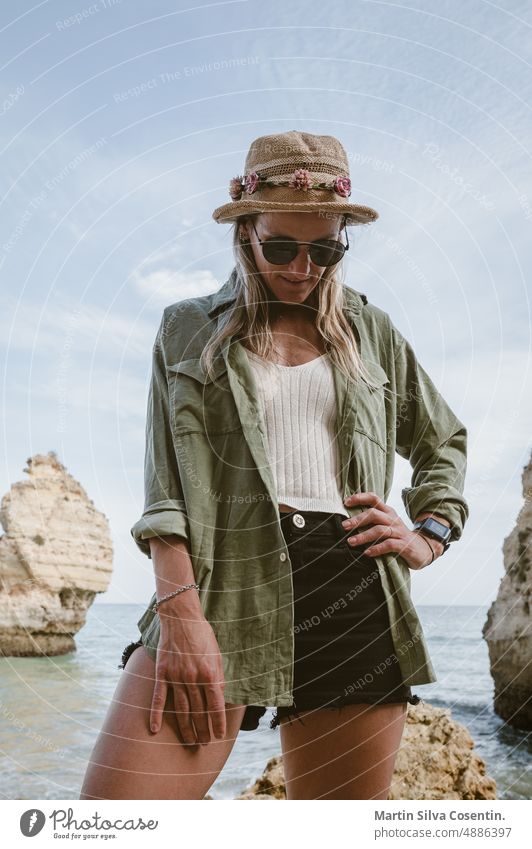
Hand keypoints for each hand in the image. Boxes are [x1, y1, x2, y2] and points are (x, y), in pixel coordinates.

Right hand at [150, 601, 225, 745]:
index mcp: (209, 673)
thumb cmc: (202, 635)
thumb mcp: (217, 654)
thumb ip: (218, 676)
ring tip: (190, 741)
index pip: (215, 705)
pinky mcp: (162, 673)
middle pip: (198, 711)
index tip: (218, 735)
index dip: (217, 722)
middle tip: (204, 744)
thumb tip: (220, 696)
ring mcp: (176, 677)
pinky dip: (156, 715)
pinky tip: (155, 729)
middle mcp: (193, 678)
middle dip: (202, 729)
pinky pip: (159, 698)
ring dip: (186, 728)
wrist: (181, 618)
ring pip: (181, 709)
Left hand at [341, 492, 443, 570]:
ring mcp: (399, 532)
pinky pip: (389, 545)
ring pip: (380, 530)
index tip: (346, 502)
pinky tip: (367, 552)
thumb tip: (348, 522)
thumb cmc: (399, 536)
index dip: (360, 498)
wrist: (425, 548)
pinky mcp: (404, 545)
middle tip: (344, 526)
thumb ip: (373, 521)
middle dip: (357, 520)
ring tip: (351, 542)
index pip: (374, 498)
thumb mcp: (387, 525)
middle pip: (374, 514)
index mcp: (388, 512)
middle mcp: (393, 519)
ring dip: (363, 535)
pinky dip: (377, 548)